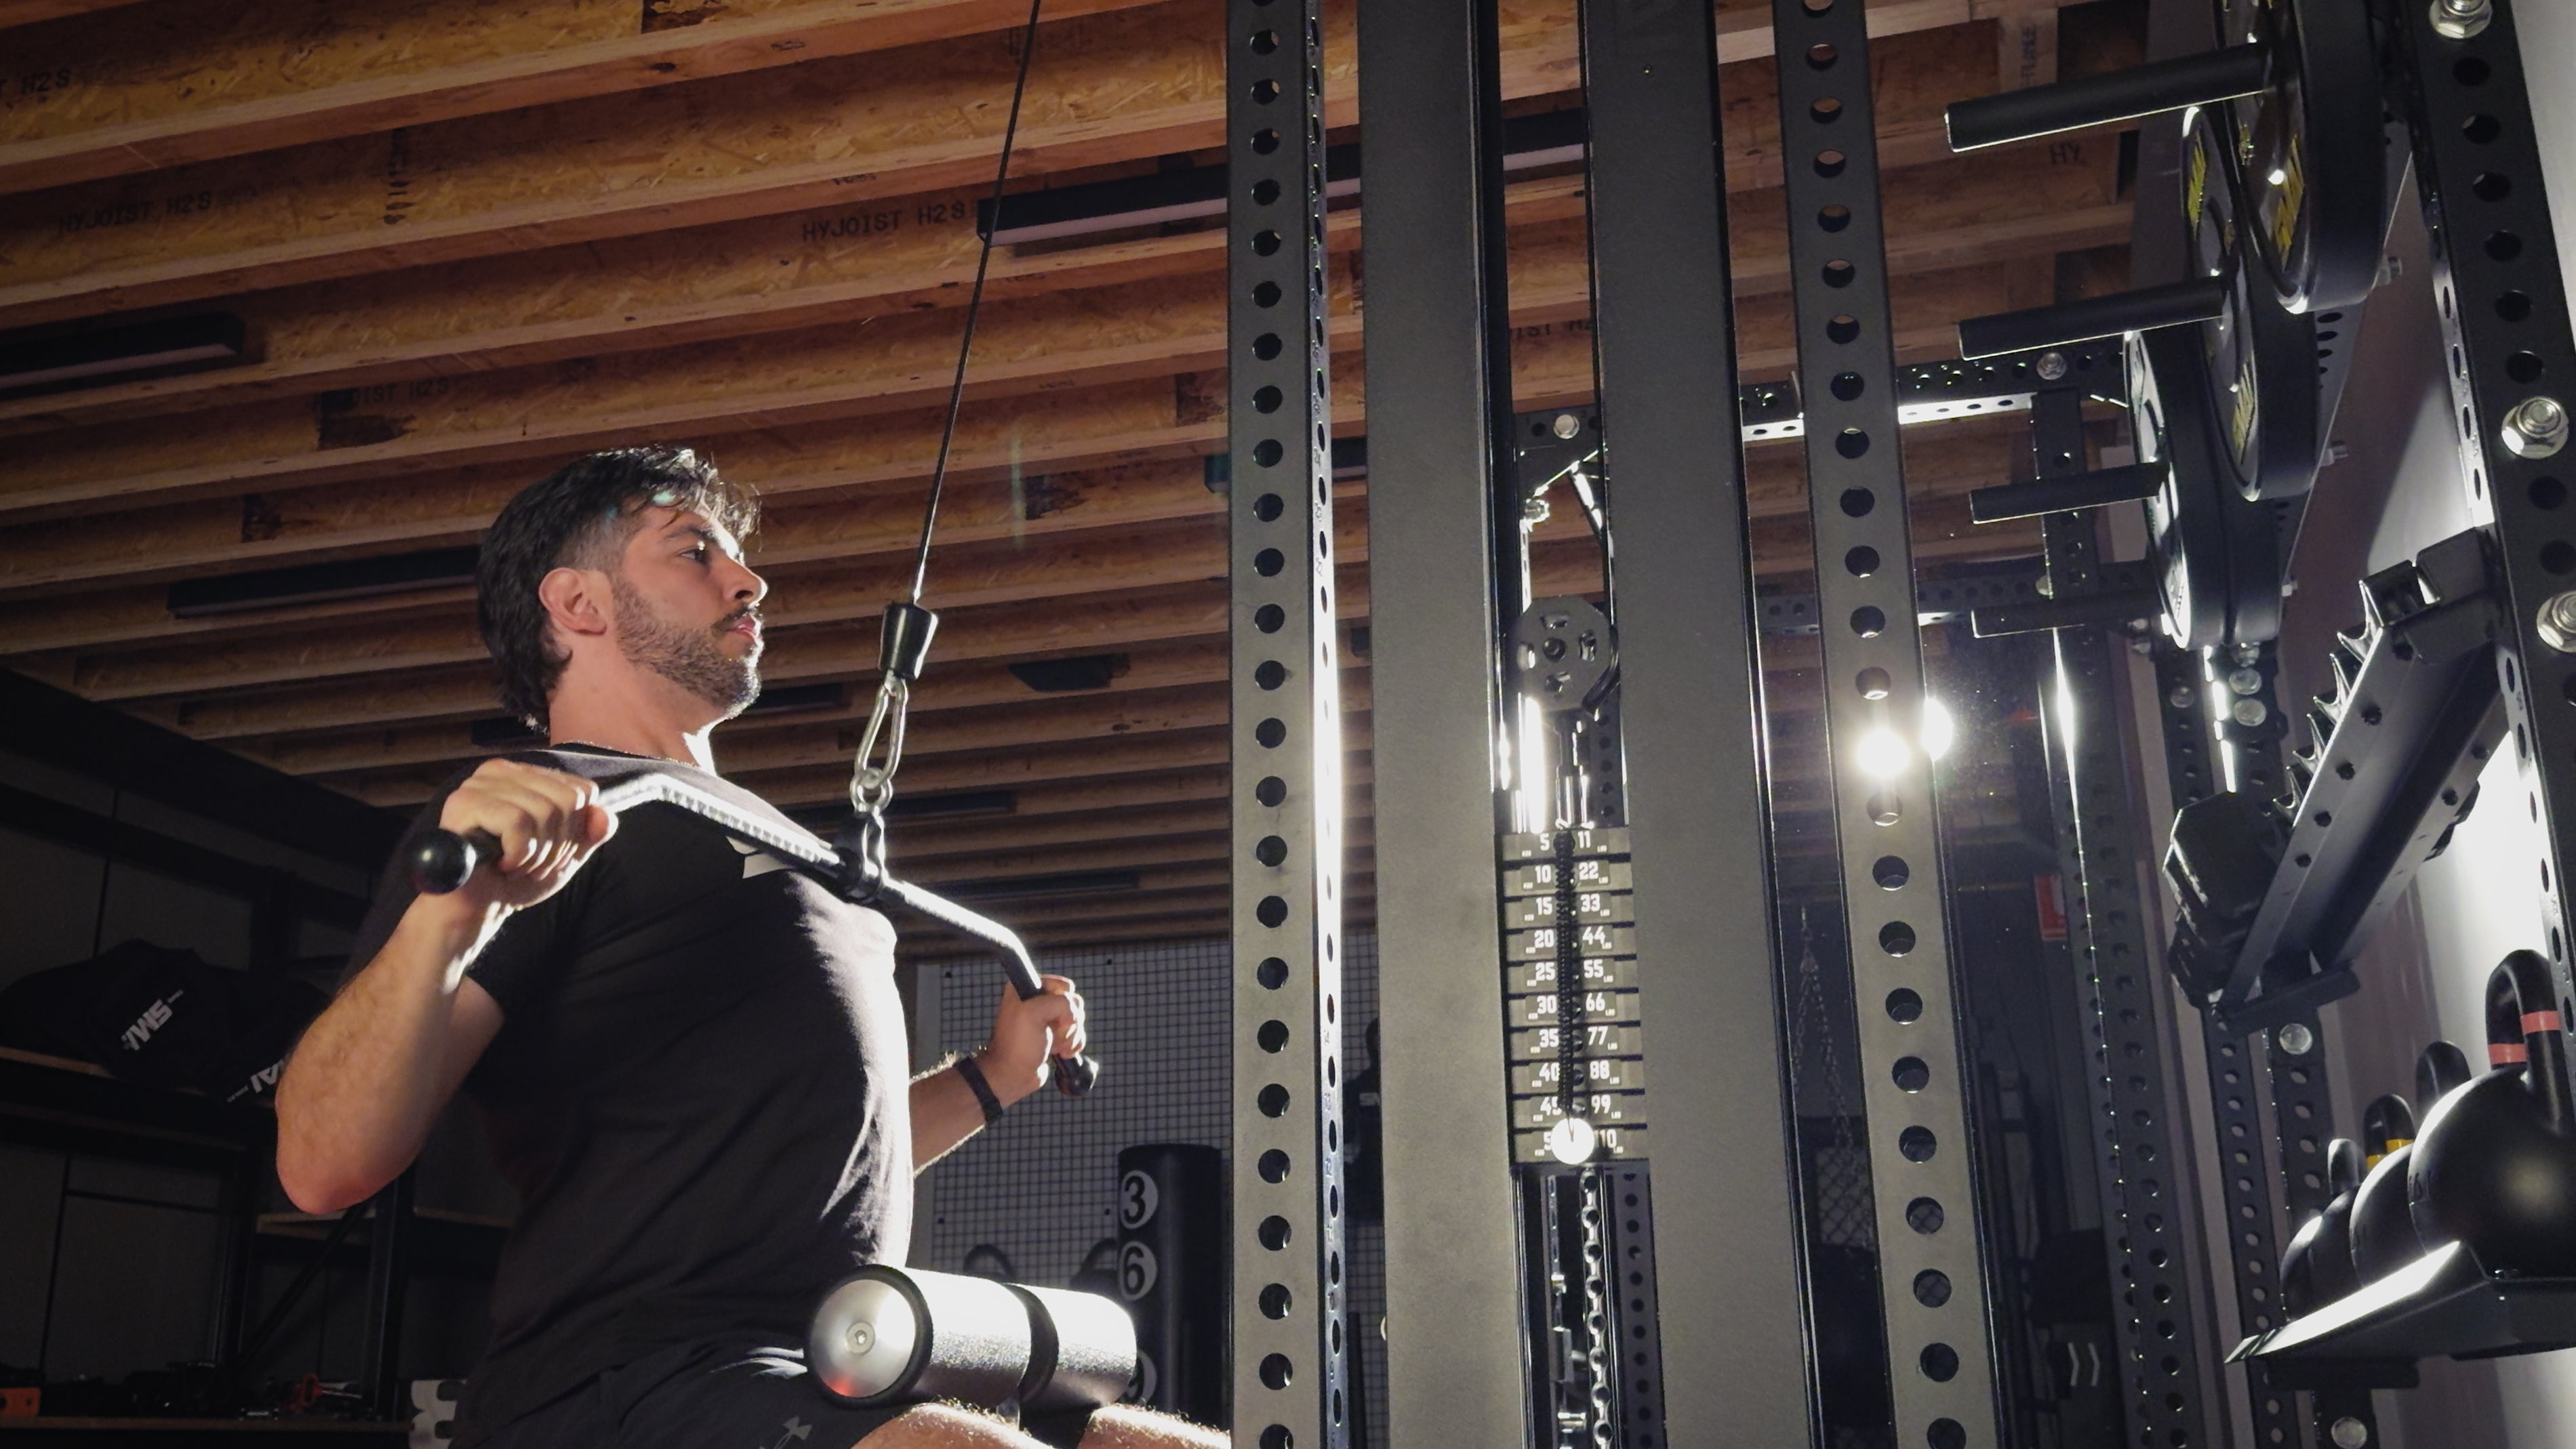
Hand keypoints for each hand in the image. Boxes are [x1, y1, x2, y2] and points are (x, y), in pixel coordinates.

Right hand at [430, 758, 616, 914]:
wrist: (477, 908)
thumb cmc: (517, 878)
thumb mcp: (565, 855)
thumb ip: (590, 834)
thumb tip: (605, 816)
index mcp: (526, 775)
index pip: (582, 791)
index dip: (574, 832)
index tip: (549, 853)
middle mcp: (502, 771)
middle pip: (568, 800)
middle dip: (557, 845)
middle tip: (531, 863)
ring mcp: (480, 783)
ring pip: (544, 811)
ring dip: (537, 855)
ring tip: (515, 865)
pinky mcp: (464, 802)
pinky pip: (517, 822)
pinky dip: (518, 854)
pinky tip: (501, 864)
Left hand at [977, 974, 1084, 1106]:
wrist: (1013, 1074)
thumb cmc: (1018, 1044)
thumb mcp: (1034, 1013)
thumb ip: (1060, 1003)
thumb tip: (1073, 1016)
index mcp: (1027, 987)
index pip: (1062, 985)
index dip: (1064, 1002)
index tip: (1053, 1017)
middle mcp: (1038, 1000)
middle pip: (1073, 1003)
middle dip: (1069, 1022)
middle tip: (1052, 1033)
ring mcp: (1047, 1019)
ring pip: (1077, 1020)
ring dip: (1071, 1036)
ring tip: (1055, 1048)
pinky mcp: (1054, 1035)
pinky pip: (1077, 1033)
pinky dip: (1074, 1044)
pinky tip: (1062, 1053)